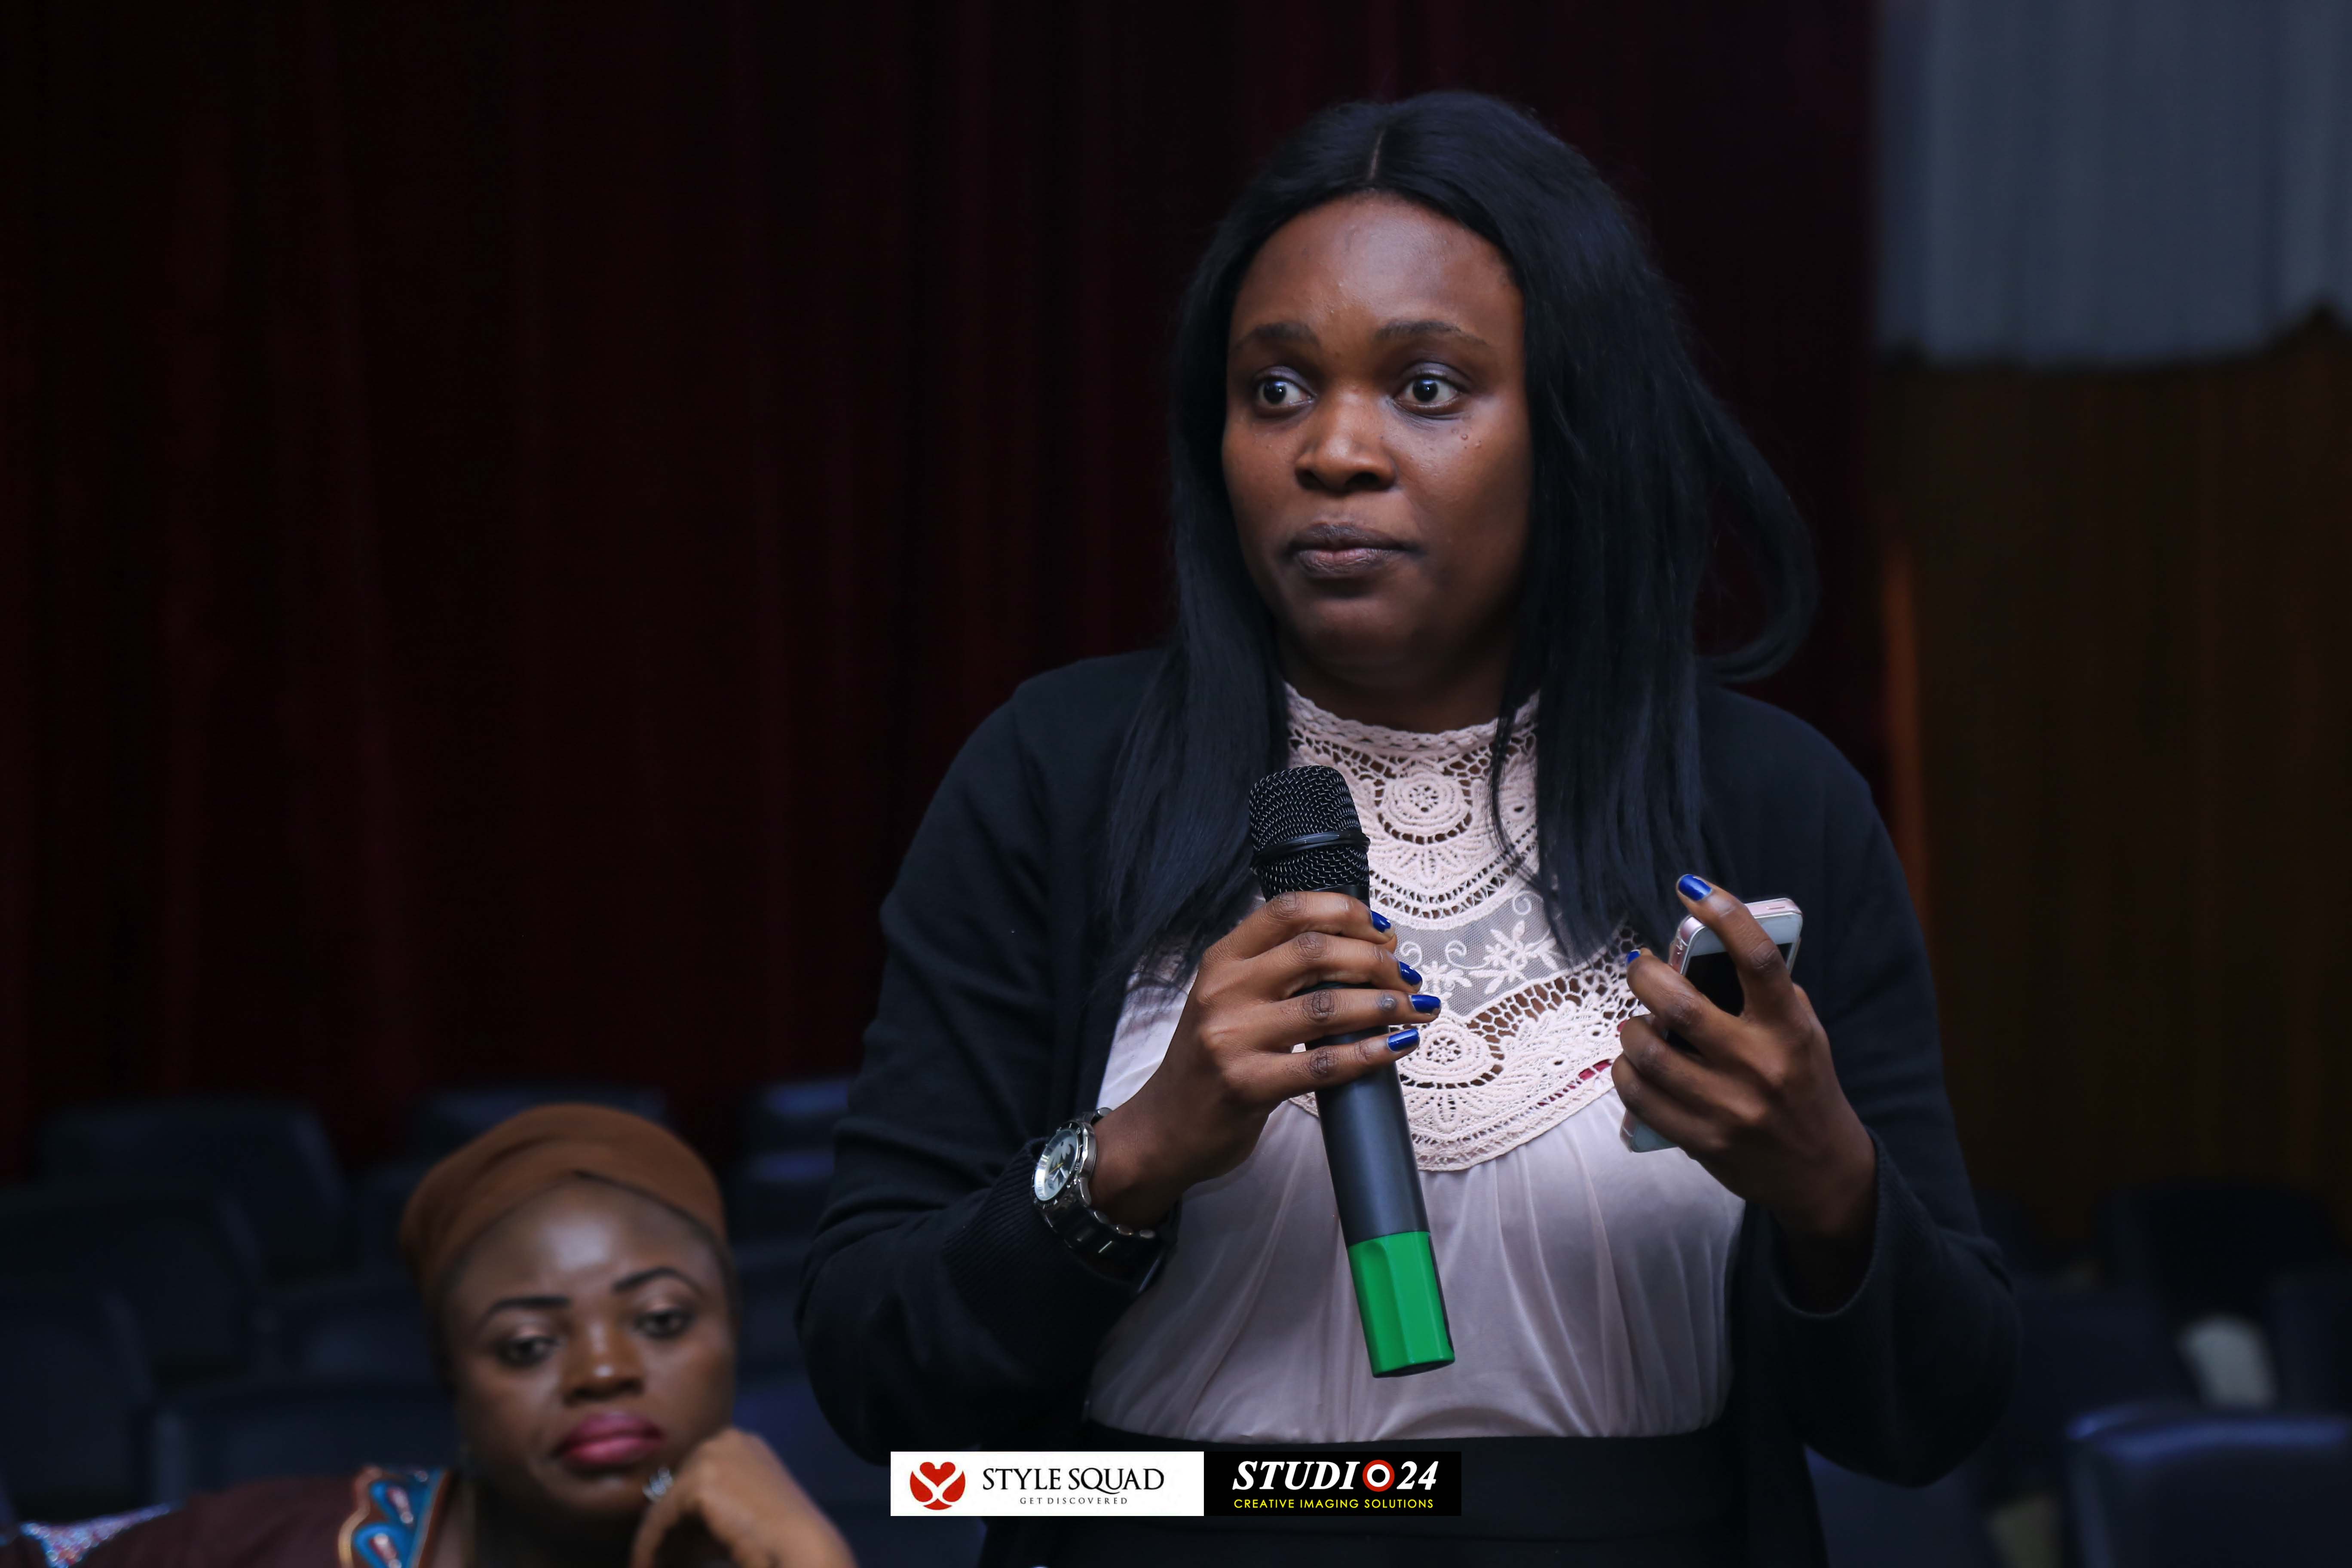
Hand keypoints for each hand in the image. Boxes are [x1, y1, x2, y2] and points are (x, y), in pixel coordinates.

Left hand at [628, 1428, 852, 1567]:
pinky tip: (645, 1565)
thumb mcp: (735, 1515)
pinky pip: (659, 1518)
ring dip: (654, 1538)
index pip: (692, 1474)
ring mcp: (711, 1455)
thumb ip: (701, 1517)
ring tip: (648, 1564)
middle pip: (675, 1484)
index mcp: (740, 1442)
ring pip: (664, 1502)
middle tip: (657, 1556)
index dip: (676, 1513)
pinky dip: (648, 1545)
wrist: (800, 1545)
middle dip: (664, 1524)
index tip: (665, 1543)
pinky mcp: (699, 1480)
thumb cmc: (774, 1535)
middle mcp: (725, 1439)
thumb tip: (662, 1540)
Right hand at [1090, 891, 1437, 1227]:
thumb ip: (1280, 970)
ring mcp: (1232, 1039)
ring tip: (1418, 1009)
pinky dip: (1372, 1052)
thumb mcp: (1231, 1000)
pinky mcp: (1248, 1086)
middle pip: (1316, 951)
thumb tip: (1367, 947)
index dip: (1346, 911)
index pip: (1288, 911)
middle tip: (1409, 978)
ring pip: (1327, 1006)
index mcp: (1222, 960)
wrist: (1166, 1128)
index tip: (1384, 930)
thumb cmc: (1212, 1061)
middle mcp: (1224, 991)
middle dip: (1377, 960)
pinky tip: (1399, 1046)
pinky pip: (1325, 1065)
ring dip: (1386, 1004)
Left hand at [1611, 876, 1877, 1308]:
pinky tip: (1631, 1062)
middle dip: (1646, 974)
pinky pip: (1642, 1098)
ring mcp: (1728, 1107)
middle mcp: (1760, 1065)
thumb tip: (1710, 945)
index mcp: (1790, 1029)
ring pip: (1651, 1053)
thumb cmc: (1804, 1086)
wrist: (1821, 1171)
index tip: (1691, 887)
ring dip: (1630, 1028)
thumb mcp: (1804, 1034)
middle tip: (1639, 964)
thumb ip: (1768, 995)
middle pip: (1681, 1005)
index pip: (1758, 959)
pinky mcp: (1702, 1141)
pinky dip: (1626, 1072)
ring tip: (1635, 1022)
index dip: (1724, 914)